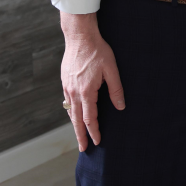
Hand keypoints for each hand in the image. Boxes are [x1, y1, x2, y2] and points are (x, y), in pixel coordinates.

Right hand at [60, 12, 125, 151]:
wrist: (80, 37)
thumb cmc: (97, 51)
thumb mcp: (111, 70)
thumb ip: (116, 90)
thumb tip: (120, 107)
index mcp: (87, 91)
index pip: (90, 118)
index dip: (94, 131)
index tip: (97, 141)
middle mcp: (74, 92)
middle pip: (77, 120)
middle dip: (81, 135)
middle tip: (83, 148)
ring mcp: (67, 87)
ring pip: (71, 111)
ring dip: (75, 124)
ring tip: (79, 135)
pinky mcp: (65, 81)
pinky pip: (67, 101)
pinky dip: (71, 112)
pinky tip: (74, 114)